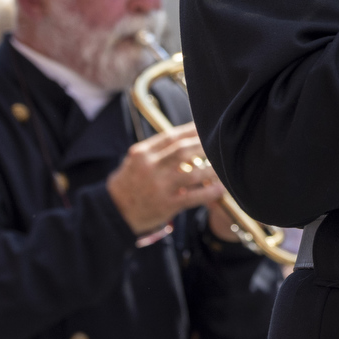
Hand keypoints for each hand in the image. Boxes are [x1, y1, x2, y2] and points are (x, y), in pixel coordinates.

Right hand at [107, 123, 226, 236]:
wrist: (112, 212)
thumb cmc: (128, 184)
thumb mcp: (135, 161)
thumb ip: (156, 149)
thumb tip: (183, 135)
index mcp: (142, 153)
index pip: (171, 136)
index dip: (192, 130)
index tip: (207, 126)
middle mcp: (150, 167)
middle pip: (184, 150)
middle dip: (205, 145)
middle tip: (220, 142)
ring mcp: (158, 186)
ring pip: (192, 173)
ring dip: (212, 169)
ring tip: (225, 165)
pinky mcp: (166, 204)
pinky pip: (193, 197)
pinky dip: (209, 192)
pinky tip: (220, 188)